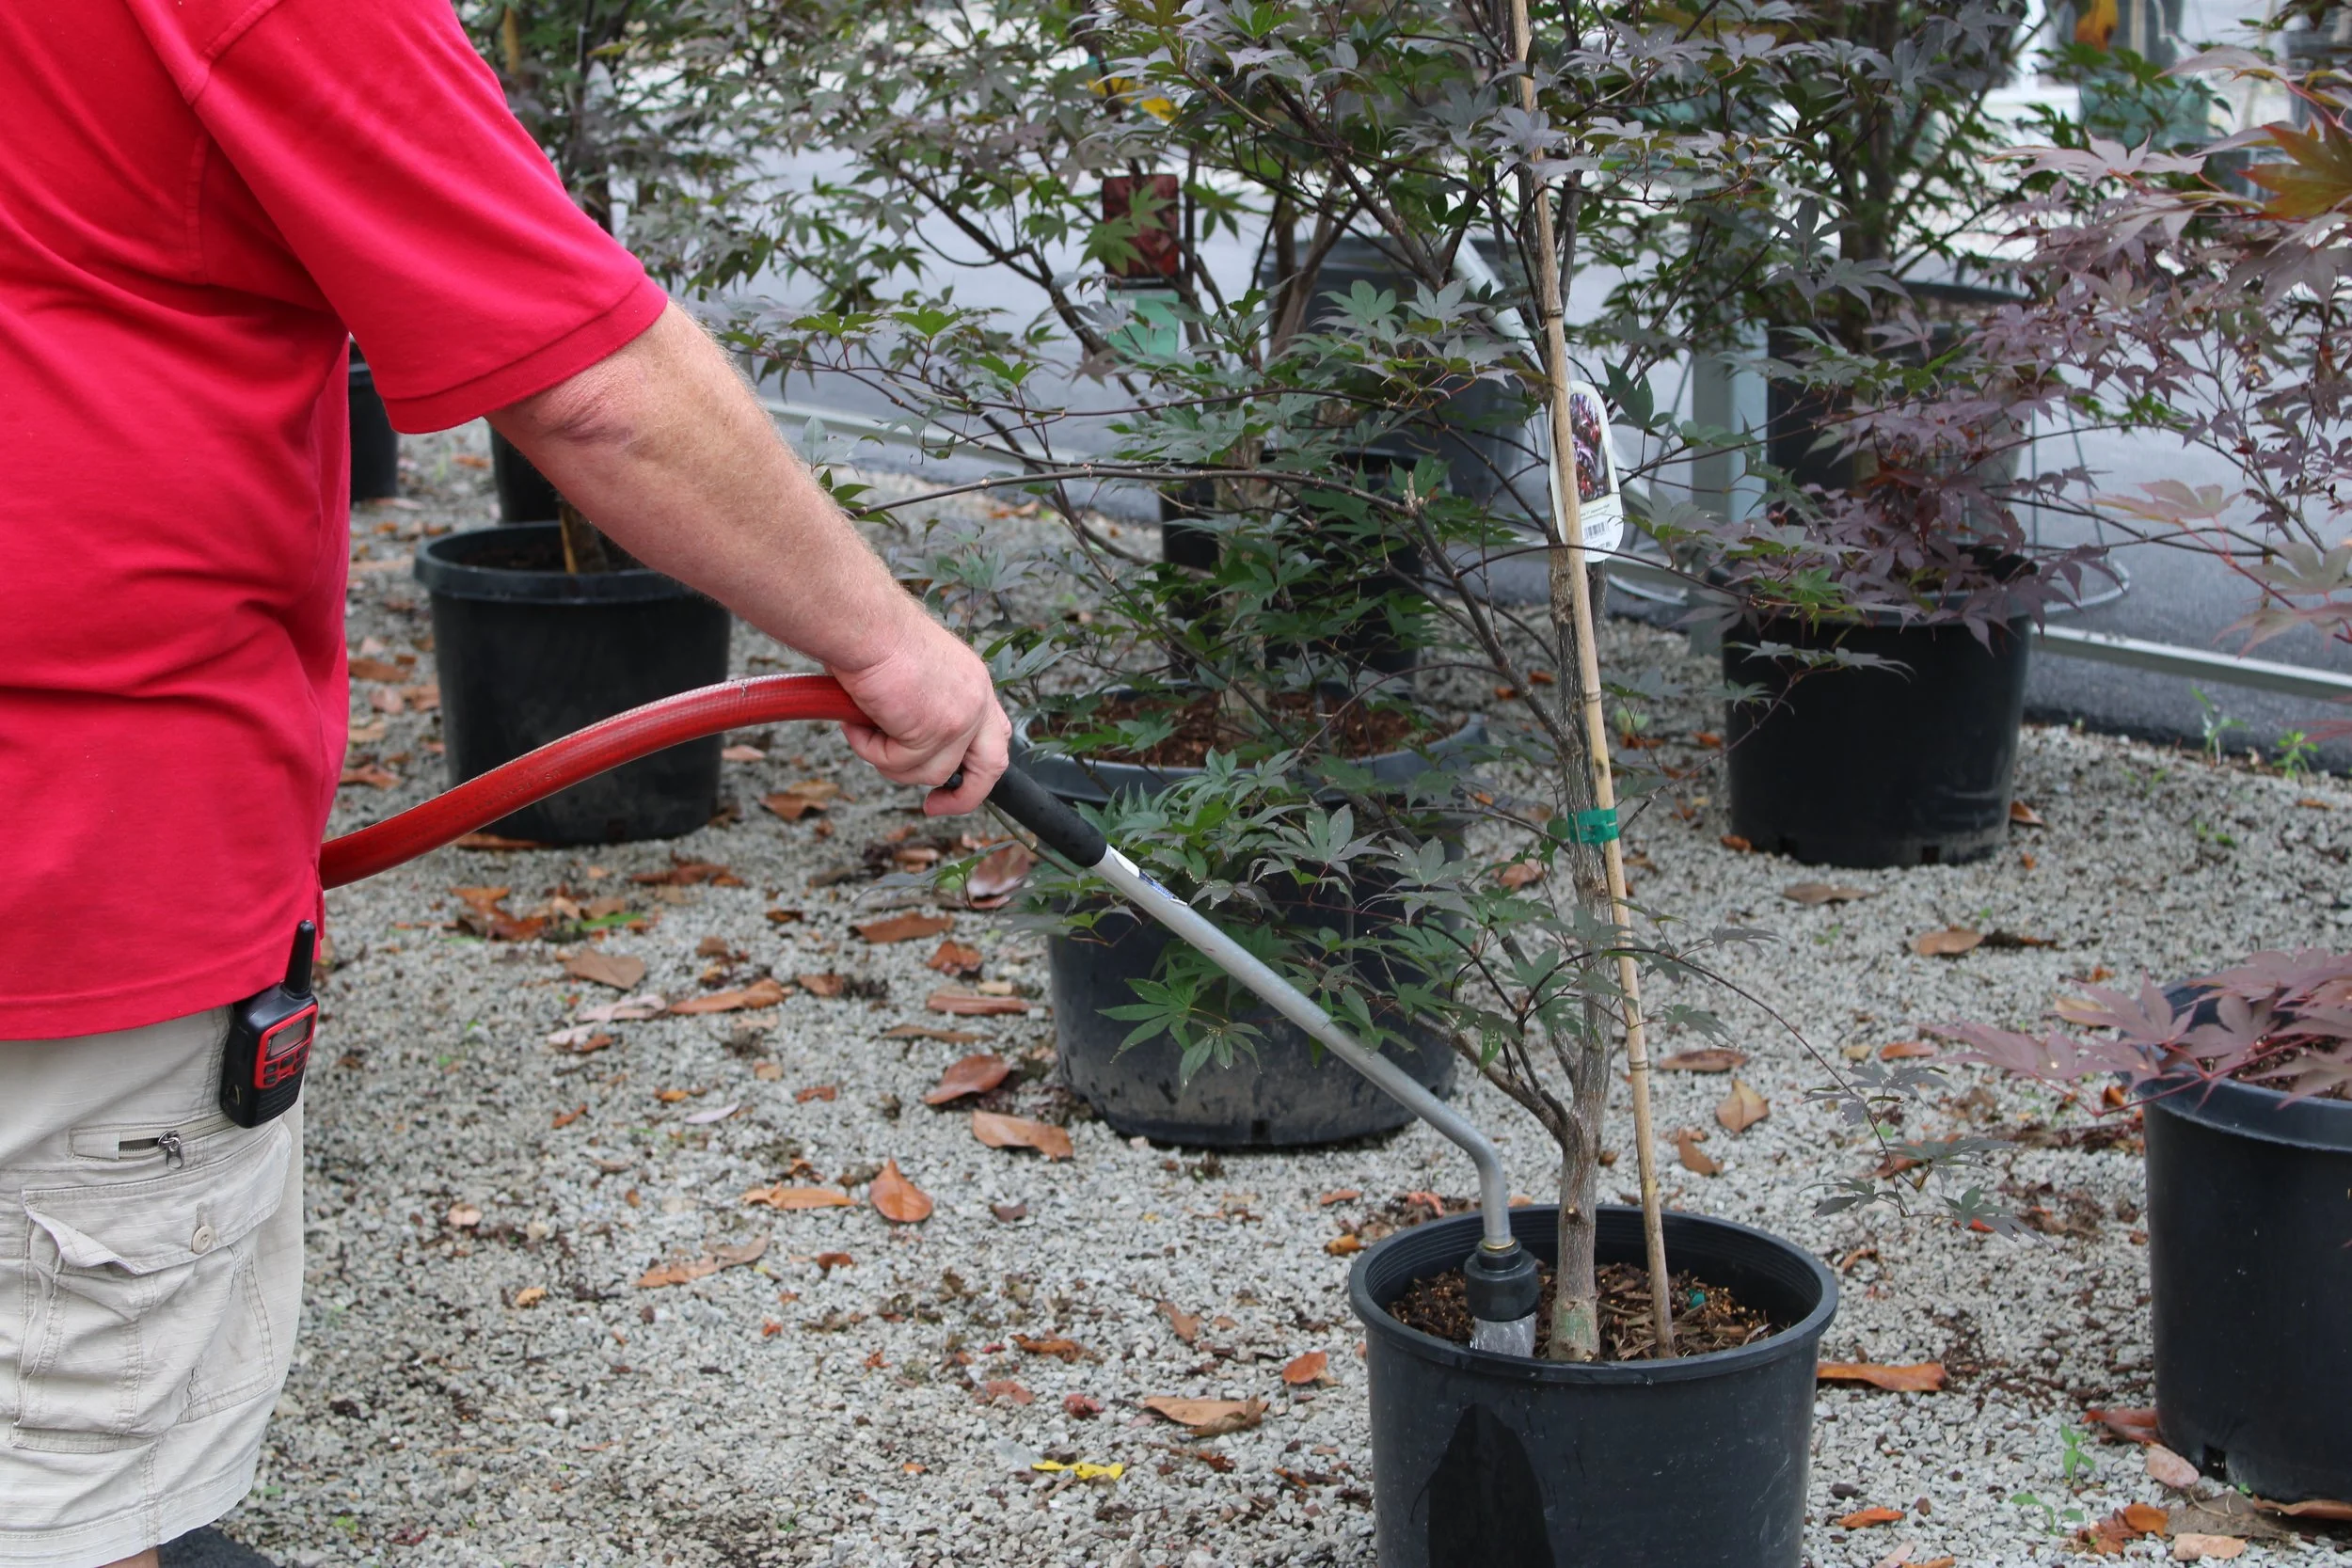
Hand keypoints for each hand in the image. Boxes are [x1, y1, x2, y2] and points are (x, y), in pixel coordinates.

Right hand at [829, 612, 1009, 815]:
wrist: (862, 622)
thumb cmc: (872, 636)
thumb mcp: (911, 678)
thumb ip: (920, 709)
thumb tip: (899, 739)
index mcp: (974, 683)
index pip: (993, 736)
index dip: (975, 768)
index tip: (949, 786)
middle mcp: (976, 700)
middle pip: (990, 766)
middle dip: (965, 796)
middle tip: (933, 807)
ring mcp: (960, 717)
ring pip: (929, 771)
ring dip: (887, 760)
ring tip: (860, 727)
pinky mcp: (936, 730)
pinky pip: (899, 763)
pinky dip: (870, 750)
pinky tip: (854, 722)